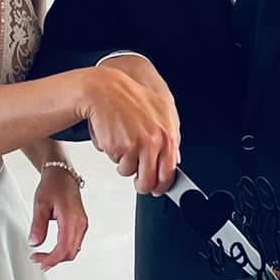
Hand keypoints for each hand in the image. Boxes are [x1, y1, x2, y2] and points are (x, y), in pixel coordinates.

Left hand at [28, 165, 88, 270]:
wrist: (62, 175)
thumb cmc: (53, 185)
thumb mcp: (40, 204)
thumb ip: (38, 225)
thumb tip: (34, 243)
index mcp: (71, 218)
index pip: (64, 247)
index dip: (52, 259)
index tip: (41, 263)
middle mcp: (80, 223)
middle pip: (70, 252)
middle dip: (54, 260)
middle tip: (37, 259)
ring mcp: (82, 224)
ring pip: (73, 250)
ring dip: (59, 256)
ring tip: (42, 255)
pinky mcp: (81, 224)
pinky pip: (75, 243)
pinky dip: (63, 250)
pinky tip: (52, 250)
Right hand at [83, 57, 180, 195]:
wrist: (104, 90)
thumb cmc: (130, 98)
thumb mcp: (159, 112)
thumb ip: (170, 137)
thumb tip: (175, 159)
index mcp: (167, 134)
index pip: (169, 172)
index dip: (162, 185)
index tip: (158, 189)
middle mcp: (153, 141)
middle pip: (149, 180)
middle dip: (143, 186)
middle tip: (139, 183)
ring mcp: (136, 145)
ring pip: (130, 172)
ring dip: (126, 165)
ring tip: (124, 144)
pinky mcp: (118, 147)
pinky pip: (117, 163)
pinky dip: (115, 155)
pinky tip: (115, 139)